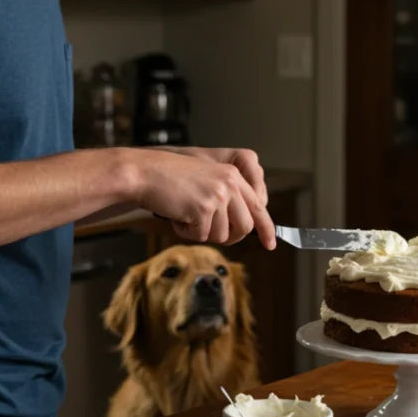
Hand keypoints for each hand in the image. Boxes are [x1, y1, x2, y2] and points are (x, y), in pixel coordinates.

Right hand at [134, 148, 276, 249]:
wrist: (146, 172)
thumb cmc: (170, 179)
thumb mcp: (206, 181)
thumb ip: (227, 199)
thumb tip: (241, 228)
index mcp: (233, 176)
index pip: (258, 207)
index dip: (266, 228)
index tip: (270, 244)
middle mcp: (230, 184)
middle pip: (244, 227)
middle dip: (228, 236)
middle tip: (207, 231)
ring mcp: (218, 195)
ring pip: (221, 235)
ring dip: (201, 232)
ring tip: (185, 214)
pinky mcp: (204, 208)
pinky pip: (200, 236)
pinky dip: (186, 231)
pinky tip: (177, 215)